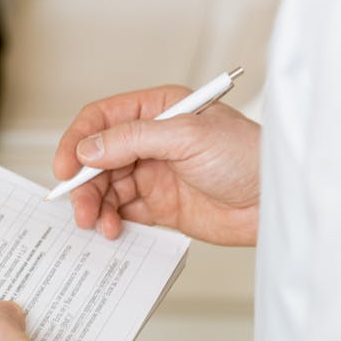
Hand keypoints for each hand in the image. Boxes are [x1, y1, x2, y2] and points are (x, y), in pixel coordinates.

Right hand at [54, 86, 260, 245]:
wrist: (275, 201)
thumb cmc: (248, 156)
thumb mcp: (187, 136)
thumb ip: (133, 140)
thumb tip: (88, 149)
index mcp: (157, 110)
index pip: (102, 119)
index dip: (77, 142)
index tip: (64, 168)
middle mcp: (151, 140)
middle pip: (97, 158)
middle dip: (83, 183)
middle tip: (80, 208)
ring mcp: (154, 173)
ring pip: (106, 187)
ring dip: (95, 205)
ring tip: (98, 224)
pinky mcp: (161, 206)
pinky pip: (123, 212)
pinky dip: (112, 221)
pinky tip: (113, 230)